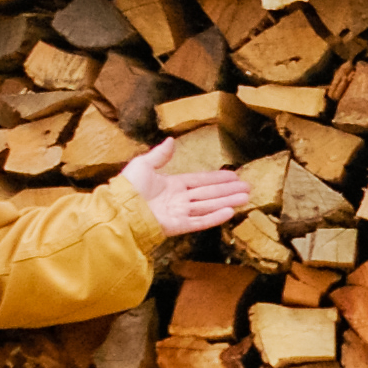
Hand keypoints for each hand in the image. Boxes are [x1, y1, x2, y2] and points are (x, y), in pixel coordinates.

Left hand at [120, 138, 251, 235]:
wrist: (119, 209)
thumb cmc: (128, 188)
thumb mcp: (143, 164)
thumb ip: (160, 155)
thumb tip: (171, 140)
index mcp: (172, 185)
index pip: (200, 180)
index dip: (217, 178)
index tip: (234, 176)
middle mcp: (179, 199)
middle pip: (209, 194)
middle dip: (229, 190)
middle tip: (247, 187)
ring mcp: (180, 213)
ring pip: (209, 206)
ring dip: (227, 201)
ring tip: (245, 198)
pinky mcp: (178, 226)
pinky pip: (200, 221)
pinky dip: (215, 217)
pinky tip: (230, 211)